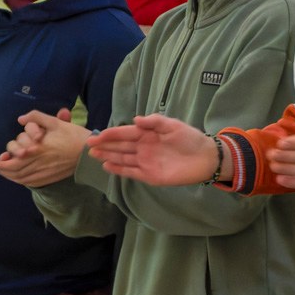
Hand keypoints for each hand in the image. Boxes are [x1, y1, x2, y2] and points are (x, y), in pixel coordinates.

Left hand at [0, 109, 90, 185]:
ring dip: (9, 176)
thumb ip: (37, 118)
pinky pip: (30, 182)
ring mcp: (44, 173)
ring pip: (21, 178)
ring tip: (3, 171)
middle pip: (15, 171)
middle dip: (2, 169)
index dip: (2, 163)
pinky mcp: (50, 178)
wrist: (88, 153)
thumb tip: (20, 119)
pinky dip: (20, 181)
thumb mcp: (56, 122)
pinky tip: (17, 177)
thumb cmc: (73, 136)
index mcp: (39, 149)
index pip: (14, 160)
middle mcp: (39, 163)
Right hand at [87, 114, 219, 185]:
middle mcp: (143, 148)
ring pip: (122, 158)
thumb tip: (136, 119)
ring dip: (108, 156)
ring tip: (93, 155)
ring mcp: (145, 162)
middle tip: (88, 145)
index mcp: (148, 134)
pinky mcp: (149, 175)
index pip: (125, 133)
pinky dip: (119, 169)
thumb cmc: (190, 138)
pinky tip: (107, 166)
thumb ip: (154, 122)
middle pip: (120, 146)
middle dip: (105, 145)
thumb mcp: (173, 125)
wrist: (205, 158)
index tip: (96, 135)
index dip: (110, 134)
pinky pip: (131, 172)